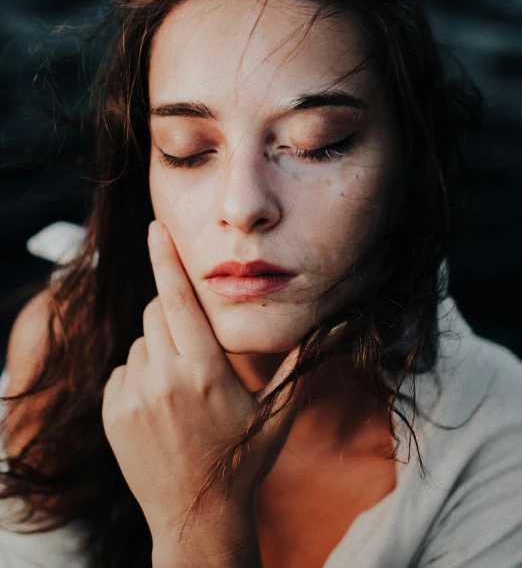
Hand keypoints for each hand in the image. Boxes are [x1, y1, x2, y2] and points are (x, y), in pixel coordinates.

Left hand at [102, 219, 311, 563]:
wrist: (196, 516)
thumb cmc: (243, 461)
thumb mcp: (278, 413)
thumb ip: (300, 363)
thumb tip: (336, 323)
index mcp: (204, 372)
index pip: (179, 299)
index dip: (166, 258)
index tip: (154, 226)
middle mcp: (163, 380)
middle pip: (157, 313)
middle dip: (174, 315)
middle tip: (196, 350)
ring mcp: (132, 397)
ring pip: (140, 342)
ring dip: (159, 350)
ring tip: (182, 389)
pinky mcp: (112, 412)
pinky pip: (122, 369)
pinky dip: (140, 375)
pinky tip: (160, 407)